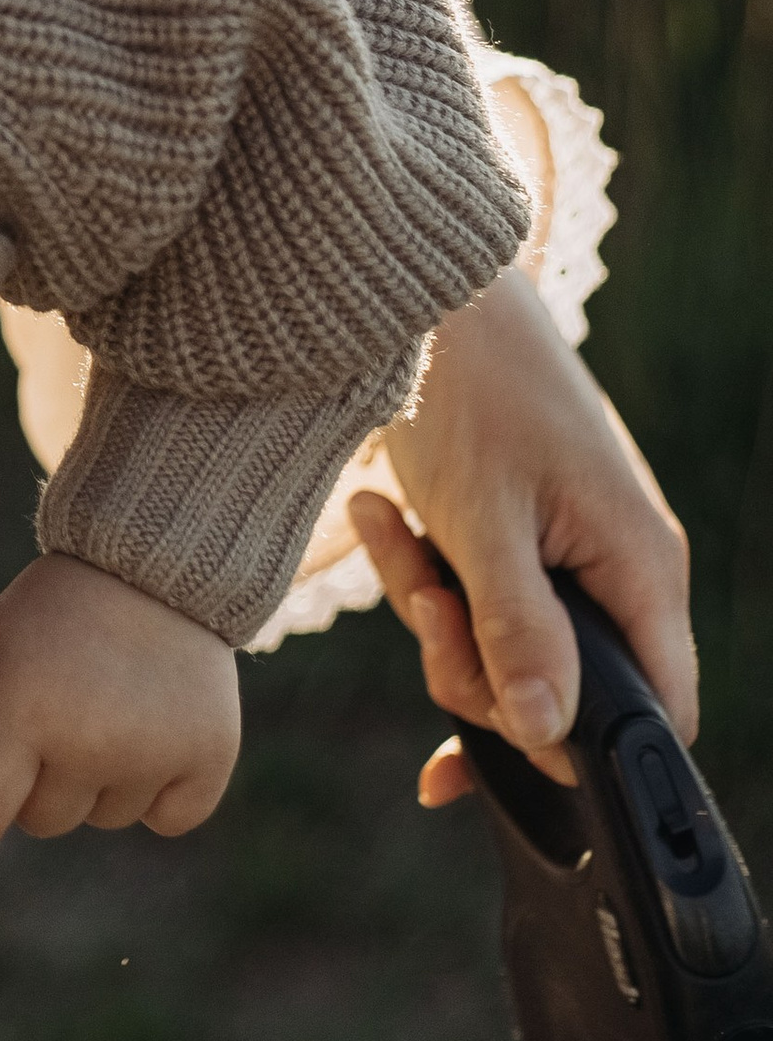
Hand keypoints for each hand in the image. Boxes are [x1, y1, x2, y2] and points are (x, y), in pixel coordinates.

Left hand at [0, 551, 240, 867]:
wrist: (157, 565)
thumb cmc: (55, 609)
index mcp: (26, 712)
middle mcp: (92, 742)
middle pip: (43, 821)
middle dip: (35, 781)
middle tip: (55, 713)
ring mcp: (155, 754)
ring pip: (104, 819)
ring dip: (97, 782)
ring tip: (109, 708)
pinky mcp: (209, 758)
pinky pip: (169, 820)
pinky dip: (160, 793)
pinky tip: (156, 734)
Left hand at [353, 267, 695, 806]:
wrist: (425, 294)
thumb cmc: (466, 389)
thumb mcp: (483, 521)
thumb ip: (518, 632)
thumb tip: (545, 736)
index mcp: (640, 569)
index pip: (657, 714)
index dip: (578, 745)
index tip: (494, 720)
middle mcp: (621, 569)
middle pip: (563, 693)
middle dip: (474, 665)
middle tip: (423, 599)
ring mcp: (572, 554)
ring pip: (507, 649)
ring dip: (433, 610)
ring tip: (388, 527)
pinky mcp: (522, 539)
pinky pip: (480, 603)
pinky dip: (426, 580)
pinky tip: (382, 520)